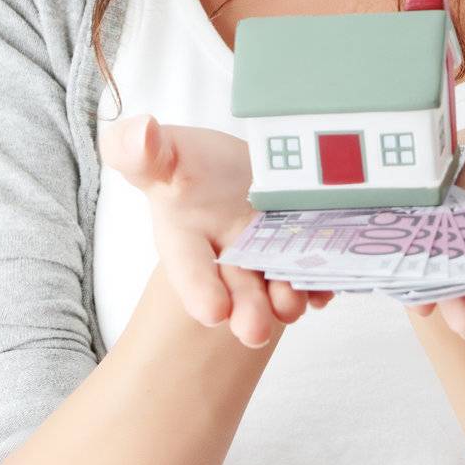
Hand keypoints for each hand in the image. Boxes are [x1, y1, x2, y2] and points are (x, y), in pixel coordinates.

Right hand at [99, 113, 334, 347]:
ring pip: (277, 286)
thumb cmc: (193, 164)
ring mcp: (267, 260)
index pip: (189, 269)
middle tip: (254, 330)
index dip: (199, 290)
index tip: (213, 312)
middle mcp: (229, 260)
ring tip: (291, 305)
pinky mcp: (301, 254)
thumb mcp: (167, 150)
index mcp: (186, 241)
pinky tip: (327, 286)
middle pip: (238, 291)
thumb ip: (142, 152)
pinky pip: (315, 273)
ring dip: (286, 299)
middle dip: (247, 312)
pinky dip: (322, 282)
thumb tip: (137, 133)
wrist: (241, 167)